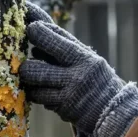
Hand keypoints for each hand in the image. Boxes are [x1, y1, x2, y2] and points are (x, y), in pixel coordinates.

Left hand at [19, 5, 124, 135]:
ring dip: (29, 79)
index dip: (38, 29)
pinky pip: (40, 98)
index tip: (31, 27)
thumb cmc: (93, 76)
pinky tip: (44, 90)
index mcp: (82, 56)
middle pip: (39, 64)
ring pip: (35, 83)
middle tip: (25, 61)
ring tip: (31, 77)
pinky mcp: (64, 109)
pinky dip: (38, 93)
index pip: (55, 37)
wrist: (112, 109)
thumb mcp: (84, 57)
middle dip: (27, 61)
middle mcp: (77, 73)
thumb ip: (62, 45)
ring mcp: (69, 93)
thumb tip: (34, 28)